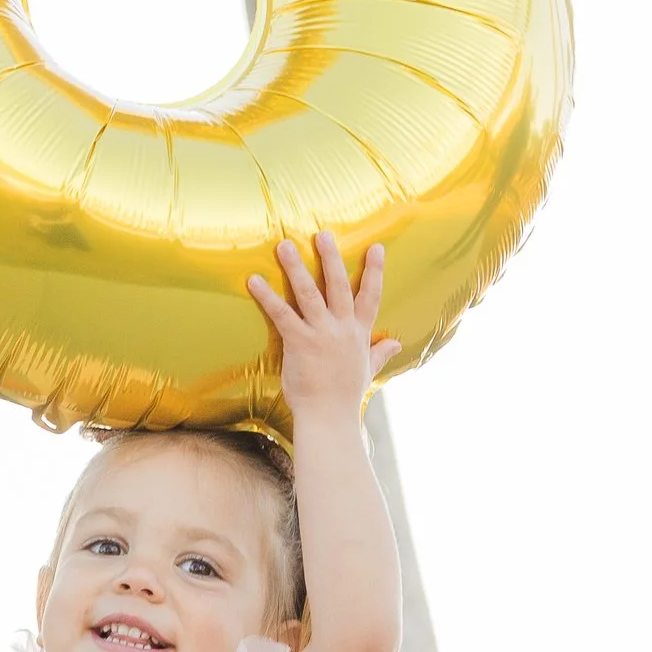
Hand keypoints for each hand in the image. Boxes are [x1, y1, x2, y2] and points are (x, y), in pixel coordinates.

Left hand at [246, 232, 400, 412]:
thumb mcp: (369, 370)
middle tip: (322, 233)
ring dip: (296, 267)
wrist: (329, 417)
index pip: (370, 296)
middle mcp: (342, 328)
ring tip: (285, 245)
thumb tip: (397, 343)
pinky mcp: (300, 342)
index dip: (375, 271)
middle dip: (331, 257)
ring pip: (309, 293)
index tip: (377, 248)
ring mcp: (321, 334)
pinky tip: (254, 281)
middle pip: (338, 285)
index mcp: (359, 333)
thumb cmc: (345, 396)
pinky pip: (282, 314)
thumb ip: (381, 352)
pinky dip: (267, 296)